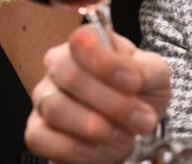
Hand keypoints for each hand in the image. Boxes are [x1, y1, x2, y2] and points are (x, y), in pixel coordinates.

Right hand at [25, 24, 170, 162]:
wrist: (129, 130)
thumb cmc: (138, 96)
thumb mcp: (154, 77)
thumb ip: (146, 70)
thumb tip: (132, 78)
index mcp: (86, 44)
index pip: (83, 40)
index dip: (106, 63)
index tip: (134, 84)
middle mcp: (58, 65)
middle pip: (71, 76)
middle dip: (112, 104)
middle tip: (142, 121)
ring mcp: (44, 96)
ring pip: (56, 108)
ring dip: (96, 128)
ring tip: (124, 138)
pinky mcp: (36, 130)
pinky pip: (41, 138)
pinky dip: (73, 149)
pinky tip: (97, 150)